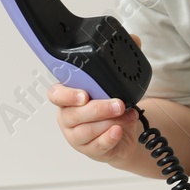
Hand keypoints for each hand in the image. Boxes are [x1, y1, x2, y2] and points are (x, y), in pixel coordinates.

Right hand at [48, 35, 143, 164]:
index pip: (56, 94)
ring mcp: (77, 135)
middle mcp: (68, 116)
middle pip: (74, 114)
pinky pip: (96, 145)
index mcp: (68, 96)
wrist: (124, 133)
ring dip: (109, 122)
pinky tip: (118, 130)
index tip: (83, 95)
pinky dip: (109, 138)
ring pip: (86, 130)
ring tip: (127, 116)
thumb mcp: (117, 82)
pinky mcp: (90, 150)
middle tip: (118, 104)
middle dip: (98, 109)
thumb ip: (122, 59)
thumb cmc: (112, 107)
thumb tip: (133, 39)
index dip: (66, 95)